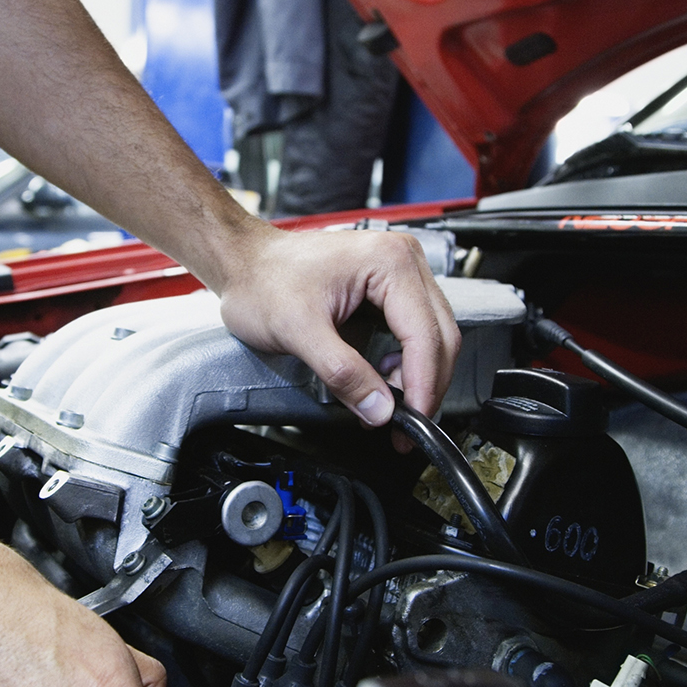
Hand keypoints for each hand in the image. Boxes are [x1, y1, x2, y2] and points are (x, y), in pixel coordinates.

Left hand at [215, 227, 460, 428]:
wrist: (245, 261)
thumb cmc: (263, 278)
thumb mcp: (298, 331)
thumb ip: (342, 373)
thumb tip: (380, 409)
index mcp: (389, 262)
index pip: (425, 335)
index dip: (423, 385)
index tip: (413, 421)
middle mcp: (404, 260)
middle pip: (440, 335)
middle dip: (426, 386)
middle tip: (407, 426)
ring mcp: (400, 271)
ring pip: (433, 335)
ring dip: (418, 376)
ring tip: (390, 405)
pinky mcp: (391, 286)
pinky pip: (416, 330)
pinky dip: (406, 362)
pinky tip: (385, 380)